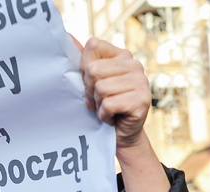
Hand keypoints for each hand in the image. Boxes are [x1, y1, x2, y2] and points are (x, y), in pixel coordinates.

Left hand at [79, 37, 151, 151]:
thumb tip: (67, 36)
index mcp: (122, 55)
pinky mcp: (142, 101)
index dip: (85, 68)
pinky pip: (109, 104)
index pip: (93, 46)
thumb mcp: (92, 81)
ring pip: (101, 88)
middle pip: (94, 70)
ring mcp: (141, 82)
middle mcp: (135, 65)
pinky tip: (113, 118)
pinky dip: (105, 116)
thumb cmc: (105, 107)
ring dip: (99, 105)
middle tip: (100, 101)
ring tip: (108, 110)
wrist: (122, 136)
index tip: (92, 84)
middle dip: (90, 90)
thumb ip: (84, 60)